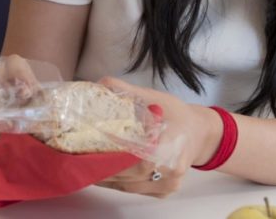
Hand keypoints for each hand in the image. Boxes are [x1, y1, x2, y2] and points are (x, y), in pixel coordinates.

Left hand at [93, 77, 222, 198]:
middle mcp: (170, 171)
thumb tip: (100, 84)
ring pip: (128, 185)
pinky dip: (115, 181)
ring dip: (104, 176)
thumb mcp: (154, 97)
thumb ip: (127, 91)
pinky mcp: (163, 191)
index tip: (90, 147)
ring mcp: (167, 185)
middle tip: (76, 155)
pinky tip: (99, 171)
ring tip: (80, 164)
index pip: (138, 159)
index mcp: (170, 146)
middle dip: (102, 165)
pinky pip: (134, 189)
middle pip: (129, 174)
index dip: (113, 156)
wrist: (199, 133)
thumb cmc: (177, 114)